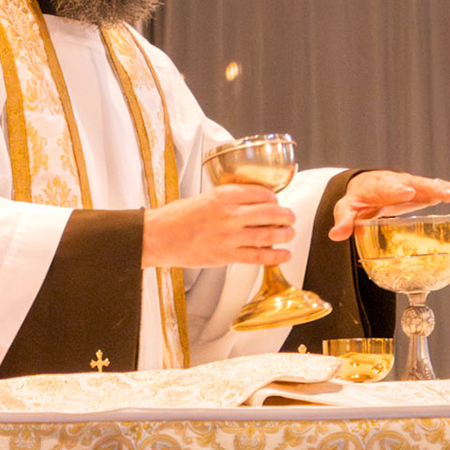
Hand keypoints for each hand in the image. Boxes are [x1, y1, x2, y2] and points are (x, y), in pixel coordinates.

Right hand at [142, 184, 295, 268]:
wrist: (160, 236)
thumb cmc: (179, 217)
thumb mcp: (206, 197)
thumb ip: (229, 200)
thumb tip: (252, 204)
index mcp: (224, 195)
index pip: (262, 193)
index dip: (274, 198)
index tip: (277, 202)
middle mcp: (230, 214)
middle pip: (271, 213)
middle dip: (286, 216)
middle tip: (290, 217)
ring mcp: (229, 236)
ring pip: (268, 235)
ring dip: (284, 235)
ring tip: (290, 234)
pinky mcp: (226, 255)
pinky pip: (258, 256)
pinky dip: (275, 256)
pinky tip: (284, 254)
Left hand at [329, 171, 449, 240]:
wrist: (369, 184)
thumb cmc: (359, 198)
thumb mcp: (347, 207)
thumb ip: (344, 220)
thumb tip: (336, 235)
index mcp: (381, 185)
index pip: (389, 187)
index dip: (398, 189)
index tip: (407, 191)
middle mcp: (403, 182)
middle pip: (420, 184)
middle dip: (433, 189)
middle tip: (447, 193)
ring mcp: (418, 186)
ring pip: (440, 185)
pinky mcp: (429, 191)